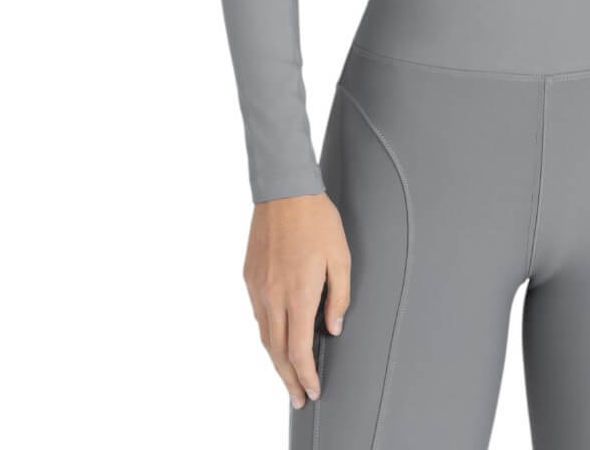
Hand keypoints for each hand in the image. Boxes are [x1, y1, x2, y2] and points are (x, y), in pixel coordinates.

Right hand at [243, 191, 350, 408]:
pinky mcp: (249, 277)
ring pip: (265, 336)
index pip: (300, 350)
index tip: (313, 390)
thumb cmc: (318, 221)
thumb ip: (339, 297)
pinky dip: (267, 334)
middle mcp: (273, 297)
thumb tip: (333, 329)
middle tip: (299, 398)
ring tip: (288, 376)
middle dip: (289, 379)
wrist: (284, 191)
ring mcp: (258, 288)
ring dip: (276, 361)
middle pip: (278, 352)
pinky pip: (258, 315)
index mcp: (298, 294)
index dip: (306, 375)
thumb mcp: (341, 257)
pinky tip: (276, 338)